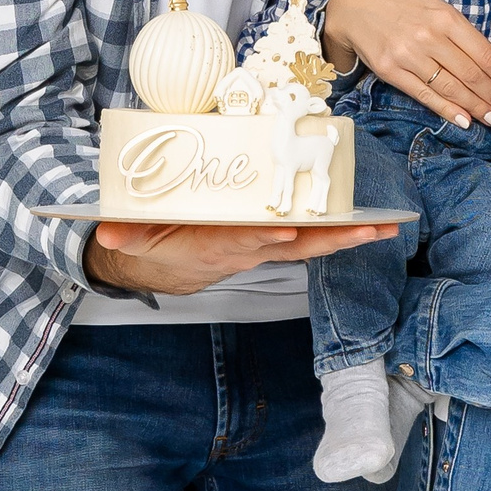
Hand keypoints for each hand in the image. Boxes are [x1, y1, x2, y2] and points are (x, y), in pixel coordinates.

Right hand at [86, 220, 399, 296]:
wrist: (169, 265)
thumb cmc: (156, 242)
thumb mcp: (133, 238)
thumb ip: (123, 234)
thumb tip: (104, 231)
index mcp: (216, 245)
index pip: (243, 241)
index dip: (264, 236)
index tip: (286, 229)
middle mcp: (249, 249)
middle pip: (295, 246)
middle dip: (331, 239)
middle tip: (368, 230)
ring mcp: (266, 248)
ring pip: (313, 244)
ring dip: (349, 237)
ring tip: (386, 228)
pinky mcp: (276, 242)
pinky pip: (314, 239)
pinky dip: (344, 233)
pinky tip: (375, 225)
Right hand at [321, 0, 490, 127]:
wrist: (356, 4)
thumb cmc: (401, 4)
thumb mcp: (435, 6)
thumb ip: (460, 30)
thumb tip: (489, 58)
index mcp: (445, 17)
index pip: (485, 54)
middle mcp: (428, 37)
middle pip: (472, 74)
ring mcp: (408, 56)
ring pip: (451, 88)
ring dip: (477, 108)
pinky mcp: (391, 71)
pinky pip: (425, 95)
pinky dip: (447, 110)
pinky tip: (465, 120)